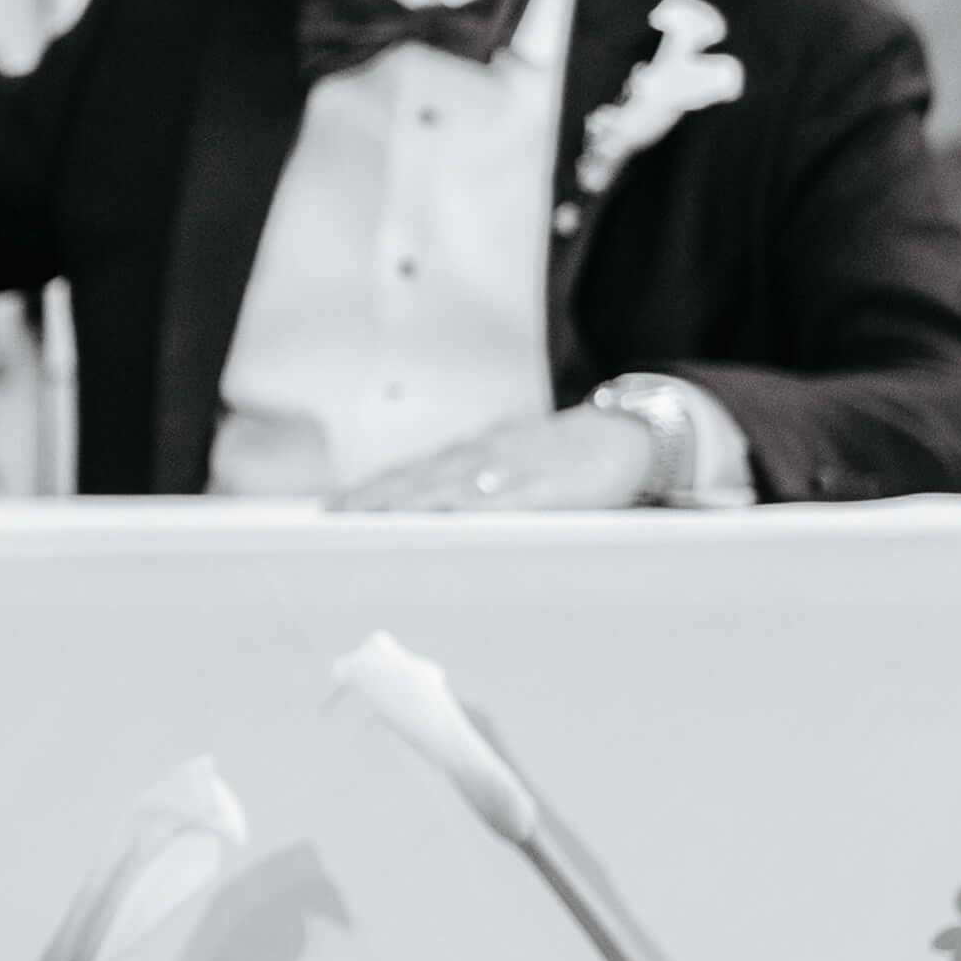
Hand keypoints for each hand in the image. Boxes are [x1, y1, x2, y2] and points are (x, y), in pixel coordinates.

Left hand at [330, 402, 669, 518]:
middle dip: (374, 502)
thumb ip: (470, 480)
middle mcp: (484, 458)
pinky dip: (473, 512)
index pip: (409, 474)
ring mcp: (513, 471)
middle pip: (418, 481)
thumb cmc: (563, 455)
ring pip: (452, 489)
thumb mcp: (510, 458)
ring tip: (370, 524)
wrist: (628, 436)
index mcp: (473, 454)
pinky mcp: (547, 489)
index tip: (332, 510)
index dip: (370, 491)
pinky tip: (449, 523)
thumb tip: (424, 500)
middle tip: (333, 522)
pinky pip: (505, 503)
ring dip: (408, 506)